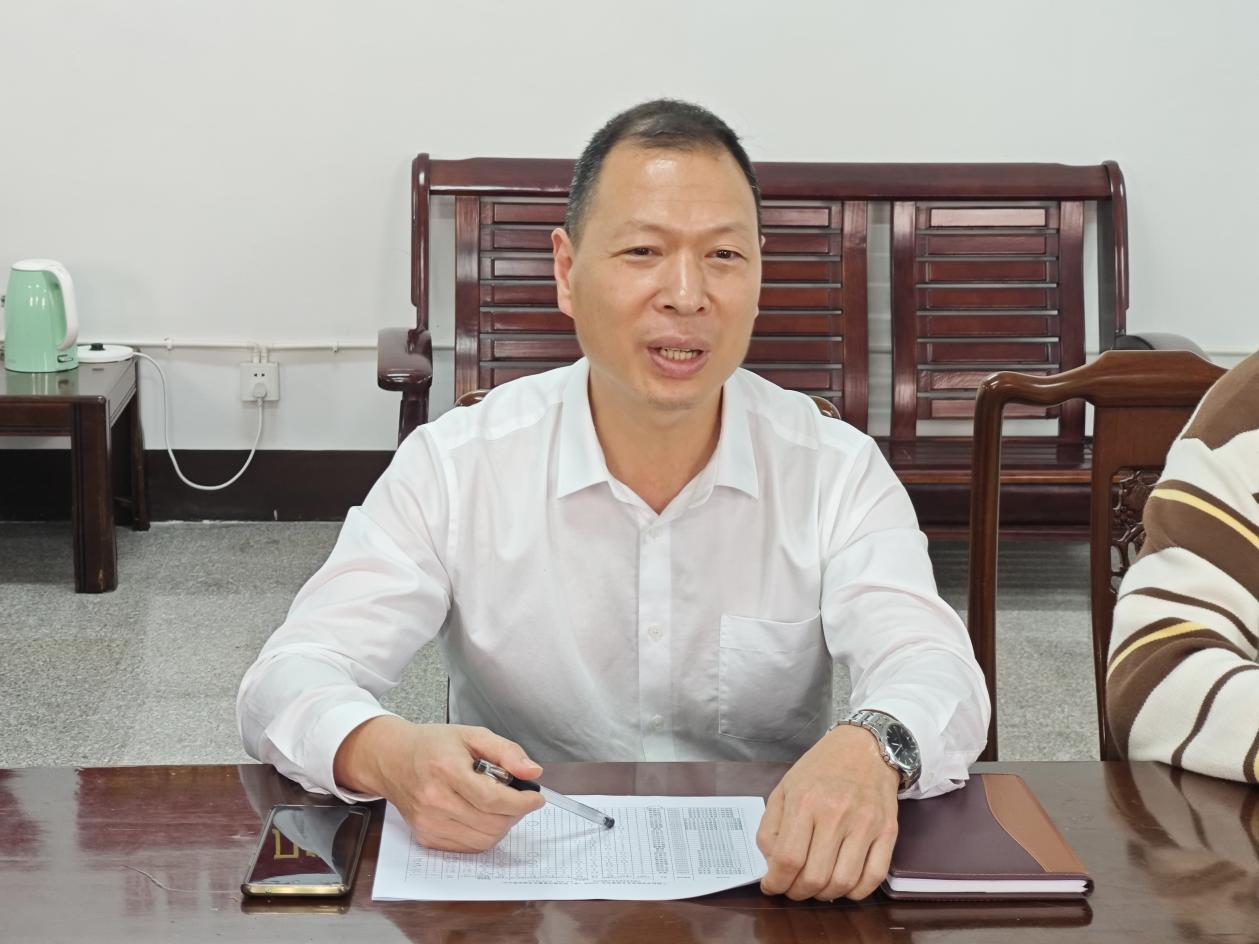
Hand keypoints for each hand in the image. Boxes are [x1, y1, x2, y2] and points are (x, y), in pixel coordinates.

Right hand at [333, 716, 544, 851]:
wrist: (392, 759)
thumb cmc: (433, 745)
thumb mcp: (472, 735)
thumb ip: (506, 751)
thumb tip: (533, 772)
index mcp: (447, 770)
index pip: (493, 798)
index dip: (522, 802)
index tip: (535, 798)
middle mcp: (435, 801)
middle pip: (492, 822)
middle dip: (515, 813)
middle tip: (518, 799)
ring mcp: (428, 823)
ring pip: (483, 840)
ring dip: (502, 825)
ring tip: (500, 806)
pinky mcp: (426, 837)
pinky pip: (468, 847)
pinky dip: (484, 835)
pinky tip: (482, 815)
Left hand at [757, 724, 899, 900]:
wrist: (864, 747)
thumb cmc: (820, 769)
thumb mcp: (784, 788)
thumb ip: (771, 827)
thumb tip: (772, 866)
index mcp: (805, 801)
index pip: (788, 859)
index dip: (776, 882)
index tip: (772, 886)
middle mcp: (836, 813)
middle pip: (815, 877)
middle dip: (797, 892)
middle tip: (793, 888)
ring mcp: (866, 824)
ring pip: (843, 882)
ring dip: (825, 895)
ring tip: (816, 887)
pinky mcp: (888, 831)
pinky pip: (873, 878)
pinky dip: (856, 892)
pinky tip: (843, 885)